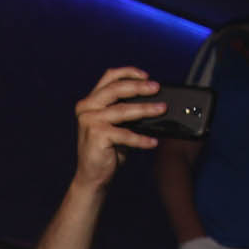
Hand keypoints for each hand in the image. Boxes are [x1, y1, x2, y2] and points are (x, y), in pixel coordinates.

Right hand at [71, 68, 163, 189]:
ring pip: (122, 110)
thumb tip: (154, 102)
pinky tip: (152, 142)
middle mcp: (87, 108)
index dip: (128, 72)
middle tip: (156, 88)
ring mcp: (89, 121)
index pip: (109, 77)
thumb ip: (125, 111)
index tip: (146, 76)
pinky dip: (141, 139)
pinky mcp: (96, 136)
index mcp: (90, 101)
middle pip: (116, 89)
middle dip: (139, 87)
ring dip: (145, 109)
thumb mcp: (116, 125)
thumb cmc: (107, 150)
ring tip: (161, 110)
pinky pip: (125, 134)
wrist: (93, 175)